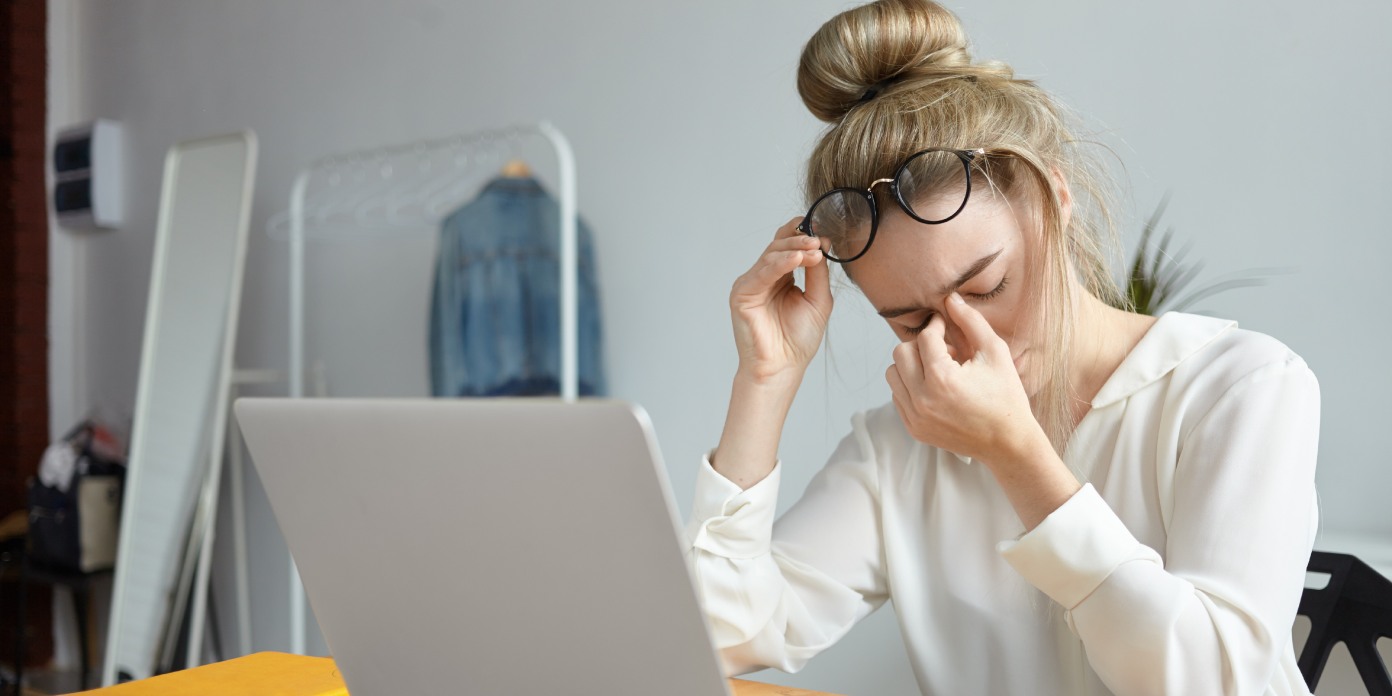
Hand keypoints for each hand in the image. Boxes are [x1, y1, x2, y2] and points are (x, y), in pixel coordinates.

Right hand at [729, 218, 832, 385]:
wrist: (783, 367)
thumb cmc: (798, 339)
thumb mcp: (818, 299)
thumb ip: (818, 272)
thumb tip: (822, 244)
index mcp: (781, 277)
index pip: (789, 247)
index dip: (804, 236)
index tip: (824, 232)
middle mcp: (764, 277)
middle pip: (779, 246)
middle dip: (801, 239)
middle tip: (819, 239)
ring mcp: (751, 283)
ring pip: (771, 255)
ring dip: (794, 249)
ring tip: (814, 249)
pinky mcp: (742, 294)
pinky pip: (762, 272)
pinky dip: (780, 263)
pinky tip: (797, 258)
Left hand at [885, 293, 1043, 467]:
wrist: (1008, 443)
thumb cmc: (1006, 396)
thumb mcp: (995, 353)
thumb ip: (971, 322)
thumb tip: (950, 298)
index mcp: (942, 380)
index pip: (924, 338)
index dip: (935, 325)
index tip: (944, 323)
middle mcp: (922, 400)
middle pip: (900, 353)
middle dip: (920, 345)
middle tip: (944, 350)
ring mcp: (915, 417)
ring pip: (893, 374)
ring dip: (912, 365)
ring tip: (940, 370)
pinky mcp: (913, 428)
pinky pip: (898, 395)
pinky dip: (911, 385)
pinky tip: (936, 387)